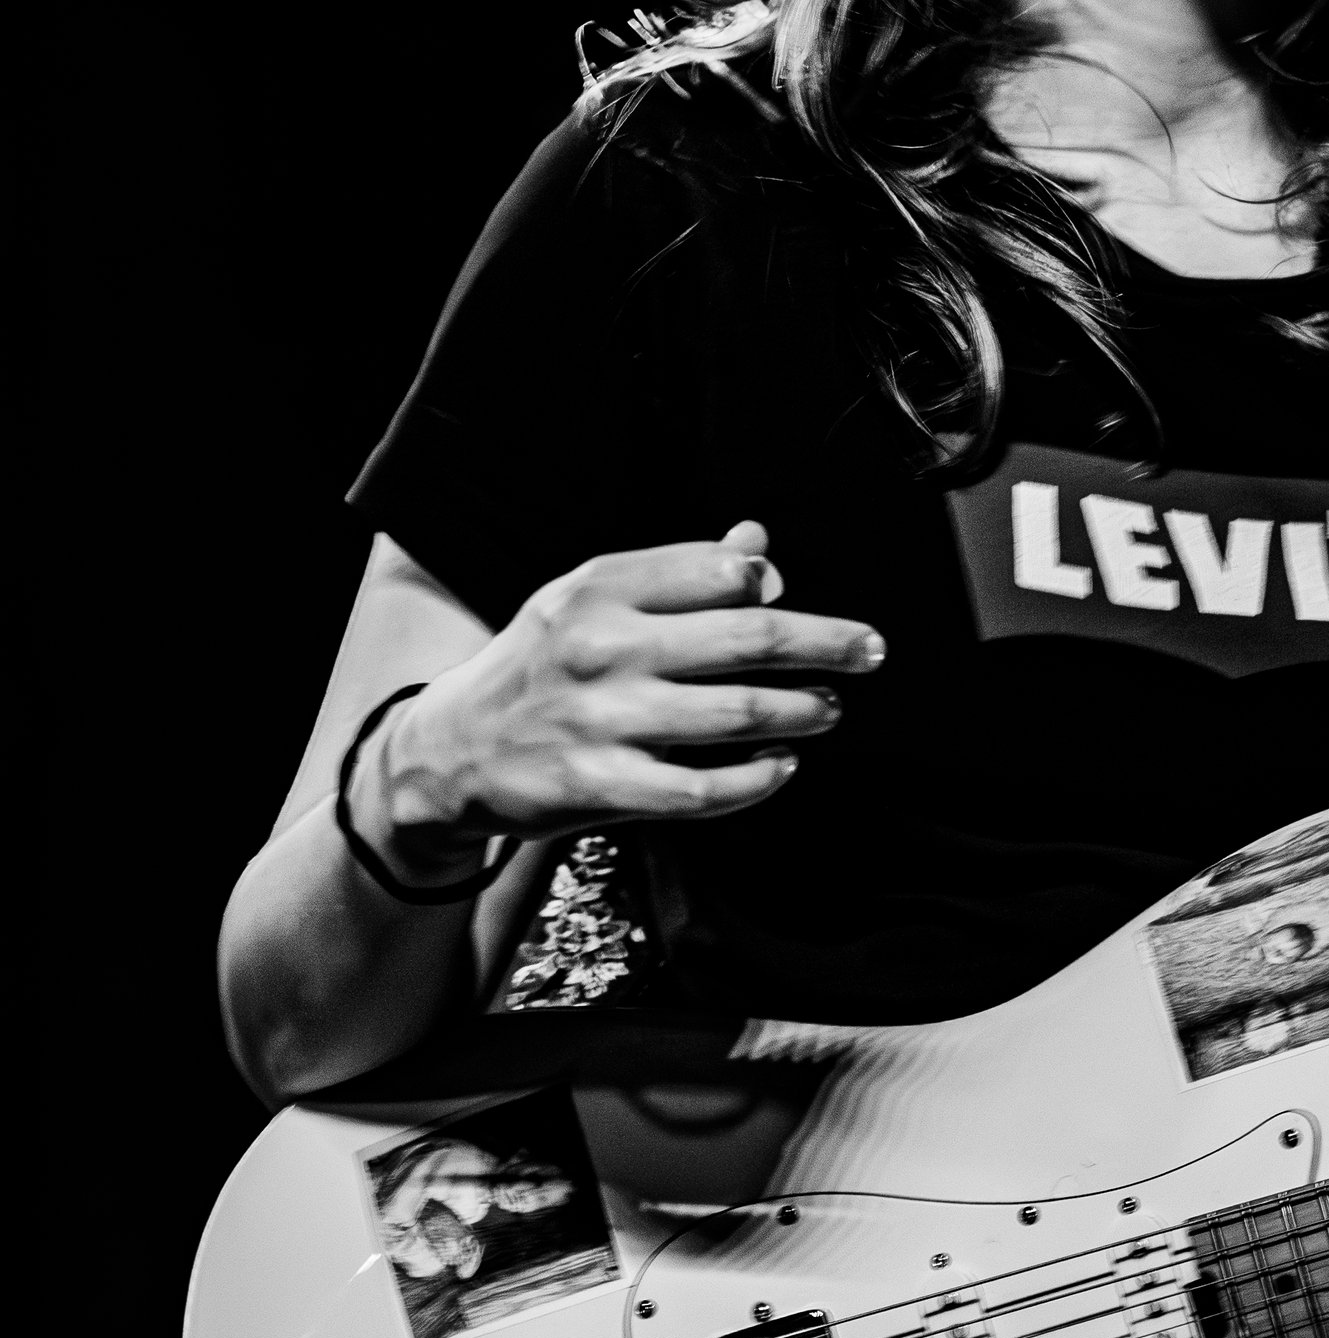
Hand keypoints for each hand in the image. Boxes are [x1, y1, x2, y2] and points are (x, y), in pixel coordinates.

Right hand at [369, 520, 883, 855]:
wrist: (450, 749)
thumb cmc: (540, 667)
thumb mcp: (590, 601)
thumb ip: (677, 574)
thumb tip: (759, 548)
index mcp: (602, 587)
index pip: (720, 571)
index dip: (773, 584)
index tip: (801, 600)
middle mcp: (603, 645)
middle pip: (748, 637)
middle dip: (827, 643)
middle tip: (869, 651)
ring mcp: (603, 719)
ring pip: (737, 714)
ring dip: (802, 711)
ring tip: (827, 709)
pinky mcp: (599, 785)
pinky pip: (702, 789)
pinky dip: (757, 779)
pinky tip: (781, 767)